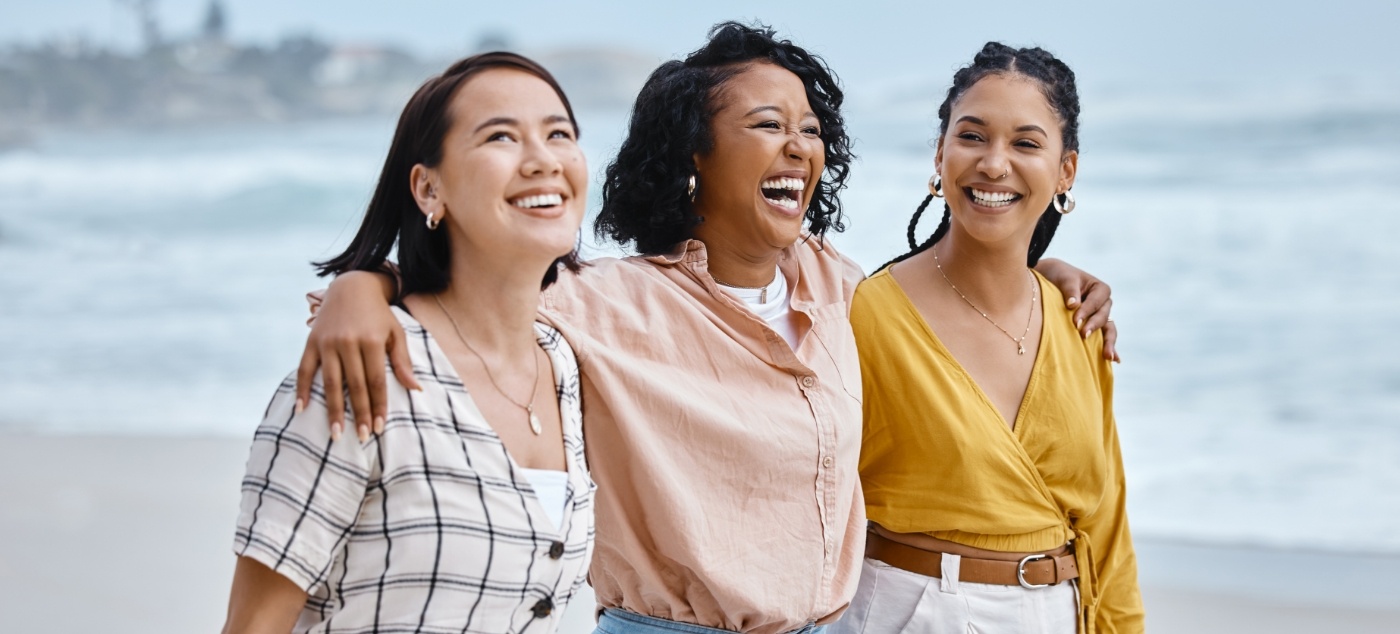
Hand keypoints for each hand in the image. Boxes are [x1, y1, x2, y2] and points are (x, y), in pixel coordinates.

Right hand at [296, 271, 416, 440]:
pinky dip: (302, 389)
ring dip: (333, 410)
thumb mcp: (396, 333)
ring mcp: (327, 343)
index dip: (378, 405)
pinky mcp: (311, 342)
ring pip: (331, 383)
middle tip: (363, 437)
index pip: (376, 381)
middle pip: (355, 386)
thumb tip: (416, 389)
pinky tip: (301, 409)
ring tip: (335, 433)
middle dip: (359, 413)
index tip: (380, 427)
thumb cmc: (379, 315)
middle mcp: (348, 343)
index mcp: (371, 341)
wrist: (351, 286)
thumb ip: (403, 361)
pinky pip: (305, 370)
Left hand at [1034, 258, 1118, 362]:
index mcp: (1100, 289)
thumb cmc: (1059, 276)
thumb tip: (1073, 304)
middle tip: (1083, 335)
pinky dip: (1109, 347)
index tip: (1075, 321)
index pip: (1096, 301)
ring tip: (1108, 356)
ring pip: (1108, 329)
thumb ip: (1070, 290)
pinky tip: (1114, 360)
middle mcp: (1104, 303)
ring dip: (1108, 342)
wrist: (1051, 280)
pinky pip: (1104, 337)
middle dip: (1094, 326)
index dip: (1087, 311)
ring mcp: (1100, 317)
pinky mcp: (1094, 327)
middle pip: (1104, 316)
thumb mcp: (1064, 278)